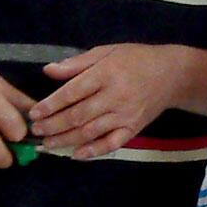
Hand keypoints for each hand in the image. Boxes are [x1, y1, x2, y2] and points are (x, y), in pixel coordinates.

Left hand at [31, 44, 189, 159]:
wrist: (172, 74)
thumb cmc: (135, 59)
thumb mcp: (106, 52)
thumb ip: (77, 63)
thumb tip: (48, 70)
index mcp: (106, 74)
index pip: (72, 92)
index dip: (51, 104)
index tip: (34, 112)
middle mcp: (115, 96)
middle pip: (78, 115)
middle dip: (53, 125)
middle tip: (36, 130)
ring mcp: (125, 115)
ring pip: (90, 131)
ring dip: (66, 140)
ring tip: (47, 144)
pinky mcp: (134, 128)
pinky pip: (112, 143)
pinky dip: (94, 151)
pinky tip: (76, 155)